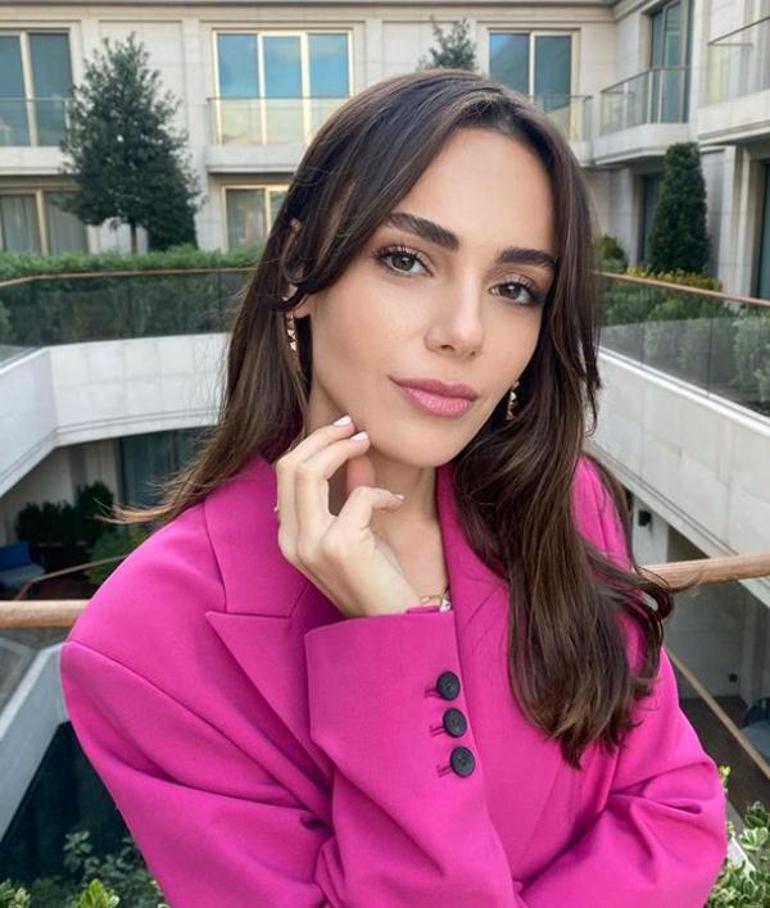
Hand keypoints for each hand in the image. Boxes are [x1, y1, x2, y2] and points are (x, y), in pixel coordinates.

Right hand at [274, 416, 421, 617]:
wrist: (392, 622)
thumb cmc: (375, 578)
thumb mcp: (357, 529)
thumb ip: (348, 492)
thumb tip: (355, 451)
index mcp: (289, 537)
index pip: (284, 474)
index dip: (312, 444)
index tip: (343, 430)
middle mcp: (292, 541)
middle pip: (291, 466)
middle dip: (324, 438)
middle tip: (355, 428)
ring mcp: (312, 545)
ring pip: (310, 472)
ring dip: (343, 449)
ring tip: (367, 443)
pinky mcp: (339, 546)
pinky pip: (359, 497)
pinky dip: (381, 493)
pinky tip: (396, 503)